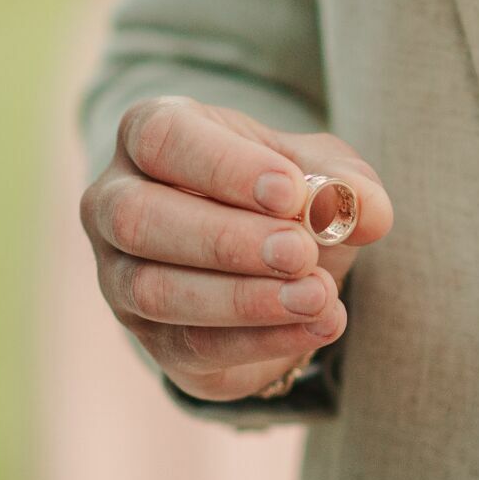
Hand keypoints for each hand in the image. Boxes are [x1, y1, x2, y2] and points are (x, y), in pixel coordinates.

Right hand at [81, 96, 391, 401]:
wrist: (277, 264)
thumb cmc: (284, 195)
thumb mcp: (320, 173)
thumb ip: (343, 183)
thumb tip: (363, 206)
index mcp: (151, 134)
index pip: (162, 137)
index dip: (224, 167)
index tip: (291, 191)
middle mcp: (115, 202)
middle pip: (139, 217)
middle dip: (225, 239)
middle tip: (301, 251)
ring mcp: (120, 275)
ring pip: (156, 290)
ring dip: (244, 298)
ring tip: (319, 295)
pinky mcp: (151, 338)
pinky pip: (192, 345)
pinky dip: (262, 339)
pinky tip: (320, 325)